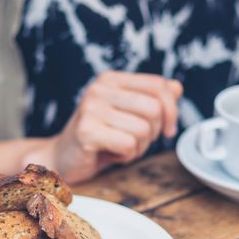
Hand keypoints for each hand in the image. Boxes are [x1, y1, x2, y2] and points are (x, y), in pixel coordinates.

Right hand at [25, 71, 182, 183]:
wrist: (62, 158)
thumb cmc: (99, 137)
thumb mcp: (128, 115)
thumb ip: (152, 99)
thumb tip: (177, 87)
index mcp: (111, 79)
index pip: (159, 85)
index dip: (172, 110)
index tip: (167, 129)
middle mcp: (100, 88)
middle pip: (155, 108)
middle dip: (154, 132)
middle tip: (136, 141)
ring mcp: (91, 108)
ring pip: (144, 129)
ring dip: (139, 147)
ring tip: (120, 148)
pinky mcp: (87, 131)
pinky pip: (128, 145)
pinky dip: (126, 156)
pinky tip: (110, 154)